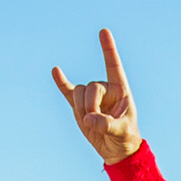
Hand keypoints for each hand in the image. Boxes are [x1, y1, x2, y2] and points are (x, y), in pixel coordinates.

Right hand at [50, 29, 144, 164]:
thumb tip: (89, 119)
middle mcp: (105, 89)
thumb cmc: (124, 137)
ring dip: (80, 108)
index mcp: (120, 89)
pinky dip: (61, 82)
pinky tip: (56, 71)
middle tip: (96, 121)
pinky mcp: (78, 105)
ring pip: (78, 93)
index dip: (108, 49)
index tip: (103, 31)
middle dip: (90, 105)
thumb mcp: (122, 131)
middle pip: (92, 87)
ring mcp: (91, 96)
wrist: (115, 148)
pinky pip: (68, 91)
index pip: (113, 65)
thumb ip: (107, 124)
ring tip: (91, 123)